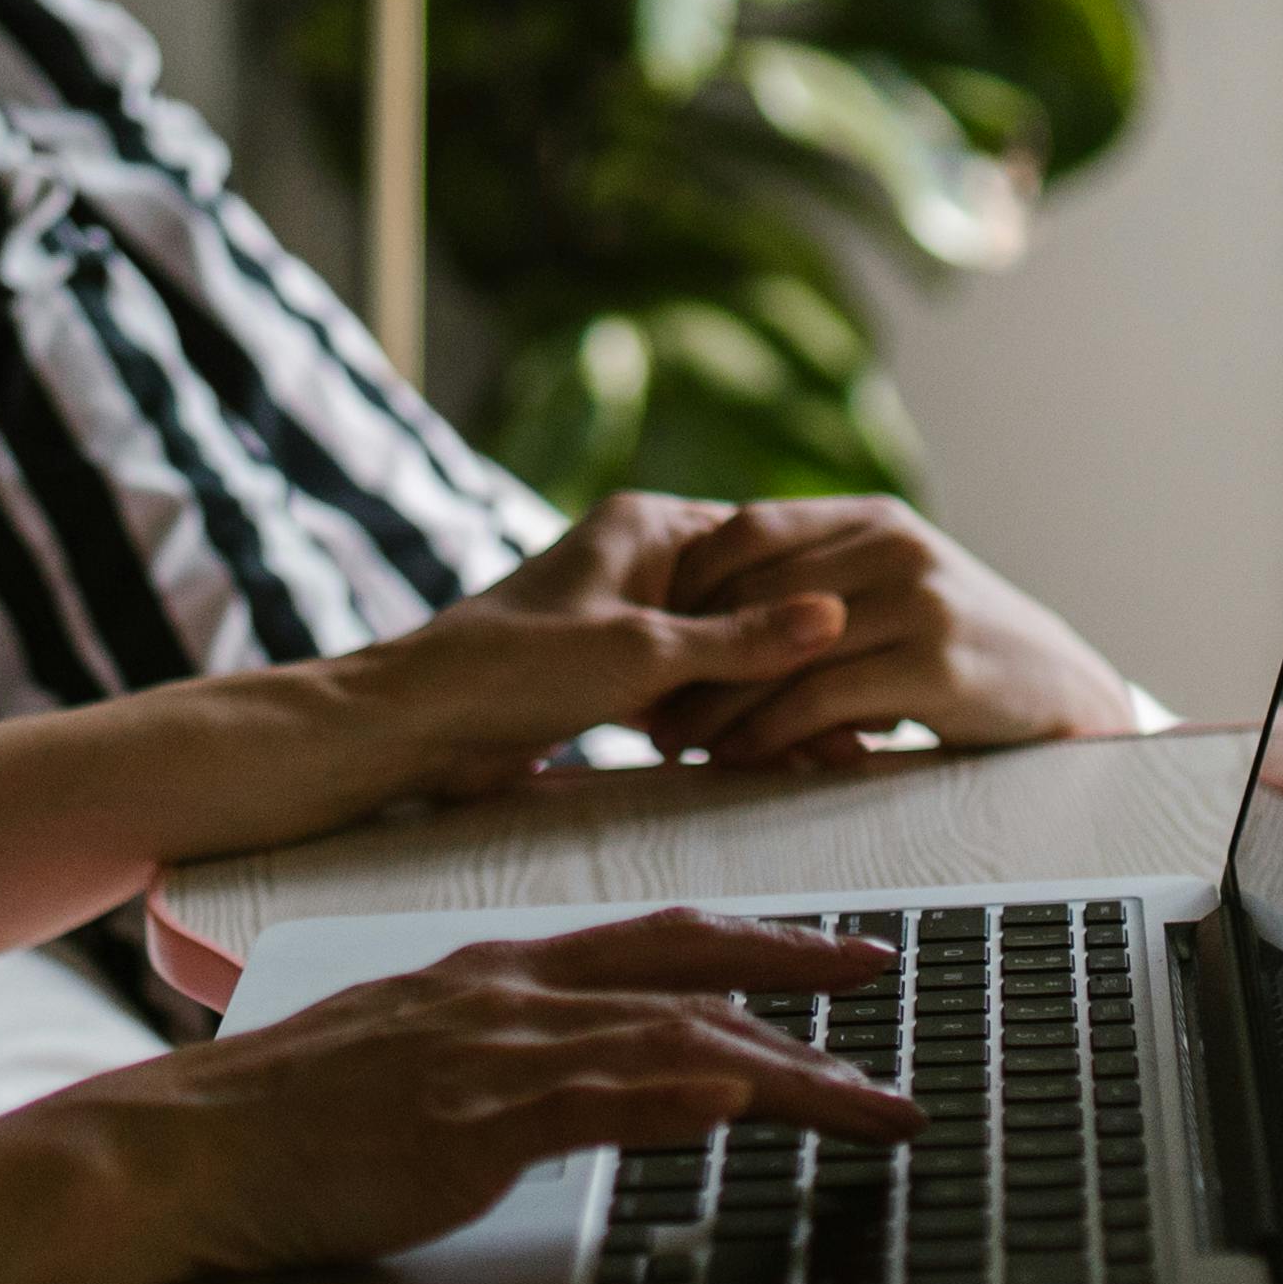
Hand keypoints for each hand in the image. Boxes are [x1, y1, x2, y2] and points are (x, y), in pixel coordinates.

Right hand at [56, 910, 907, 1281]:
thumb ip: (496, 1054)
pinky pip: (591, 1103)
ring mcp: (488, 1055)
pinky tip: (739, 1100)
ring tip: (873, 1103)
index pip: (655, 938)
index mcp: (495, 973)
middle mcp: (507, 996)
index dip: (759, 939)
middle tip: (892, 999)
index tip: (840, 953)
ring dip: (789, 1072)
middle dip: (803, 980)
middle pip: (688, 973)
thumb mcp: (410, 1054)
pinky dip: (673, 1096)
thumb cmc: (286, 1118)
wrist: (185, 1150)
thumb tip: (569, 1078)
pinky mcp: (465, 1124)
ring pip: (671, 1041)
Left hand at [301, 498, 858, 817]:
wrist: (416, 725)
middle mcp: (642, 561)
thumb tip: (838, 613)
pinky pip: (692, 688)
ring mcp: (628, 617)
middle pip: (749, 601)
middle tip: (861, 709)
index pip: (762, 543)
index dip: (815, 593)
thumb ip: (740, 638)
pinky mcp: (613, 672)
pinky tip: (772, 757)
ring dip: (765, 695)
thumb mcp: (641, 652)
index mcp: (648, 526)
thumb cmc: (514, 668)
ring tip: (833, 744)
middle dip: (799, 658)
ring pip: (723, 652)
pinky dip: (726, 718)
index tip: (867, 636)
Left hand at [618, 495, 1158, 765]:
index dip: (687, 584)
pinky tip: (738, 757)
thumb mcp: (895, 591)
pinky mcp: (936, 664)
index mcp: (872, 519)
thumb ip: (820, 584)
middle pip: (753, 592)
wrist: (1067, 697)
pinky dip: (768, 731)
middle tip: (642, 706)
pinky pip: (821, 697)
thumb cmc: (961, 654)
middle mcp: (894, 546)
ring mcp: (919, 601)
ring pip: (780, 650)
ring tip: (673, 741)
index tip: (648, 639)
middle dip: (688, 654)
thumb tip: (712, 607)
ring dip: (716, 702)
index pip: (748, 530)